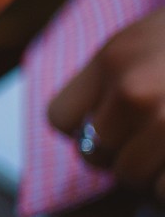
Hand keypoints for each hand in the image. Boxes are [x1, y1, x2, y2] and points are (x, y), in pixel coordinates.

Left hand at [48, 7, 164, 200]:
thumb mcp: (152, 38)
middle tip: (158, 135)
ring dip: (156, 171)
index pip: (61, 119)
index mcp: (115, 59)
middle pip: (95, 156)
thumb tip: (92, 130)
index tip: (112, 125)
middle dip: (123, 152)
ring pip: (134, 178)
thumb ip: (117, 76)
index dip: (84, 128)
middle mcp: (135, 92)